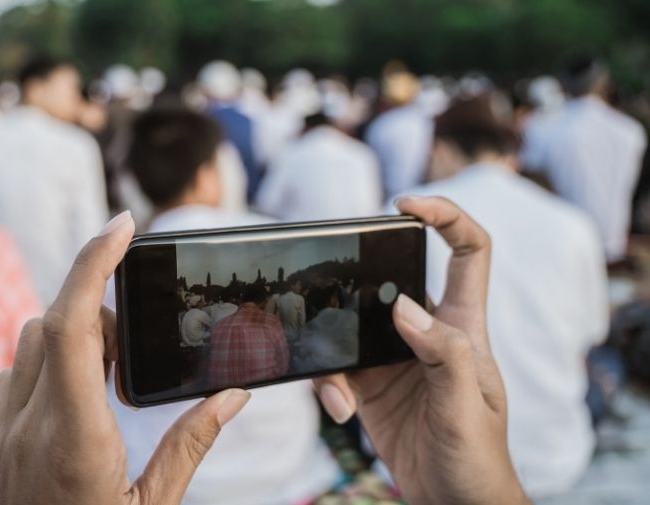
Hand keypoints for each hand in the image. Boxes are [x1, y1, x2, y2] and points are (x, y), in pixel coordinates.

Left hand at [0, 211, 250, 504]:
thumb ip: (192, 444)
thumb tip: (235, 393)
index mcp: (72, 439)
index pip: (70, 323)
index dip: (93, 261)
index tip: (123, 224)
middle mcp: (26, 427)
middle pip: (50, 322)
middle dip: (96, 307)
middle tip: (136, 344)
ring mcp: (2, 435)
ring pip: (27, 342)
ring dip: (71, 333)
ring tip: (113, 374)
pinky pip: (14, 372)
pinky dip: (49, 360)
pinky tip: (81, 395)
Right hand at [315, 197, 529, 504]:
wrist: (451, 501)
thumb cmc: (477, 456)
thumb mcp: (465, 404)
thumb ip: (442, 353)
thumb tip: (405, 307)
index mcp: (463, 328)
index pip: (468, 253)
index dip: (446, 217)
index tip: (406, 205)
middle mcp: (427, 334)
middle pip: (393, 277)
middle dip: (360, 274)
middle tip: (331, 278)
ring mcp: (394, 357)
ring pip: (352, 322)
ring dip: (334, 345)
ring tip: (339, 391)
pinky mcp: (368, 383)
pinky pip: (335, 365)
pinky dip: (327, 386)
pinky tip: (340, 411)